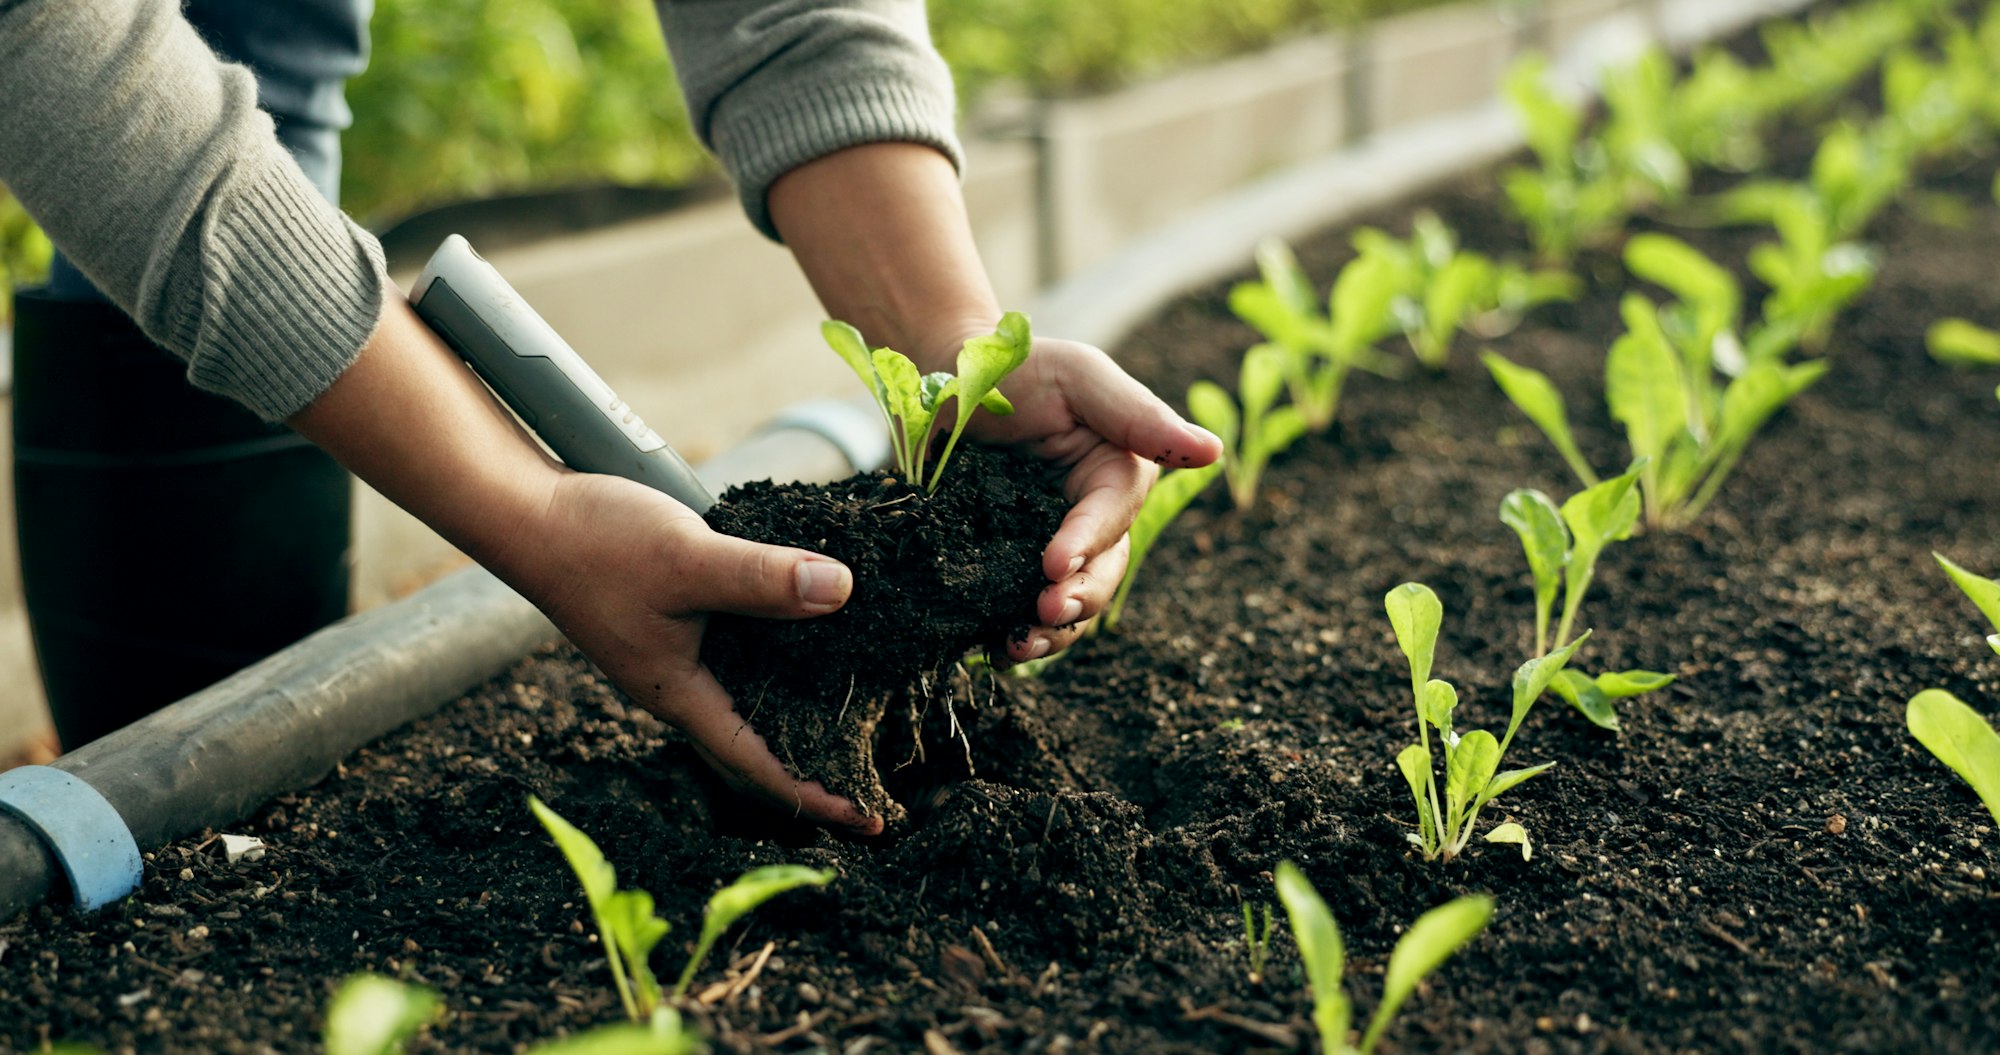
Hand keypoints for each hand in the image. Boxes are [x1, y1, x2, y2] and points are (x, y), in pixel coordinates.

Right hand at [518, 471, 883, 834]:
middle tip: (874, 784)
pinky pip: (740, 655)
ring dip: (800, 715)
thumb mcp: (690, 559)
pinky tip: (811, 635)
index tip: (871, 820)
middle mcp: (680, 686)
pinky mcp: (676, 619)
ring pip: (750, 699)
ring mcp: (675, 655)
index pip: (760, 765)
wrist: (529, 513)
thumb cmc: (596, 544)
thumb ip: (763, 578)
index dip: (817, 796)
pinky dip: (780, 659)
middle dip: (814, 770)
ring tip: (858, 722)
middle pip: (757, 747)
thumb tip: (842, 591)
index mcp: (681, 694)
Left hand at [763, 143, 1219, 659]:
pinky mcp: (1005, 564)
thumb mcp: (1079, 377)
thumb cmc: (1017, 366)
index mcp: (1116, 478)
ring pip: (1069, 603)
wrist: (943, 378)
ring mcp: (1046, 547)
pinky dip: (1013, 634)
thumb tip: (1213, 452)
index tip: (1054, 564)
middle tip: (1042, 611)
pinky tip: (993, 651)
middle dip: (1077, 600)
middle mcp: (1091, 522)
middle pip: (1100, 575)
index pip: (1110, 520)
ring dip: (1052, 632)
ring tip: (1018, 646)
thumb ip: (1138, 415)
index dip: (1088, 545)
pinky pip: (1018, 608)